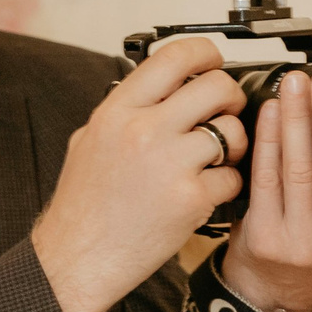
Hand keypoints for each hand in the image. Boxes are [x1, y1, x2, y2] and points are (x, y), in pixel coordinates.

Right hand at [32, 38, 247, 311]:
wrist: (76, 257)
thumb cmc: (82, 206)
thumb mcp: (88, 141)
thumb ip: (123, 112)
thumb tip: (158, 89)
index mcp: (116, 112)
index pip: (175, 58)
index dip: (206, 54)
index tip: (213, 63)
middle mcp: (143, 131)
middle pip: (217, 87)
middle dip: (230, 98)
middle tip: (224, 112)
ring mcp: (169, 165)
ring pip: (233, 131)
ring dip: (235, 143)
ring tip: (217, 157)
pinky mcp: (191, 199)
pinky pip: (232, 177)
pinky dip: (225, 184)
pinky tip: (205, 191)